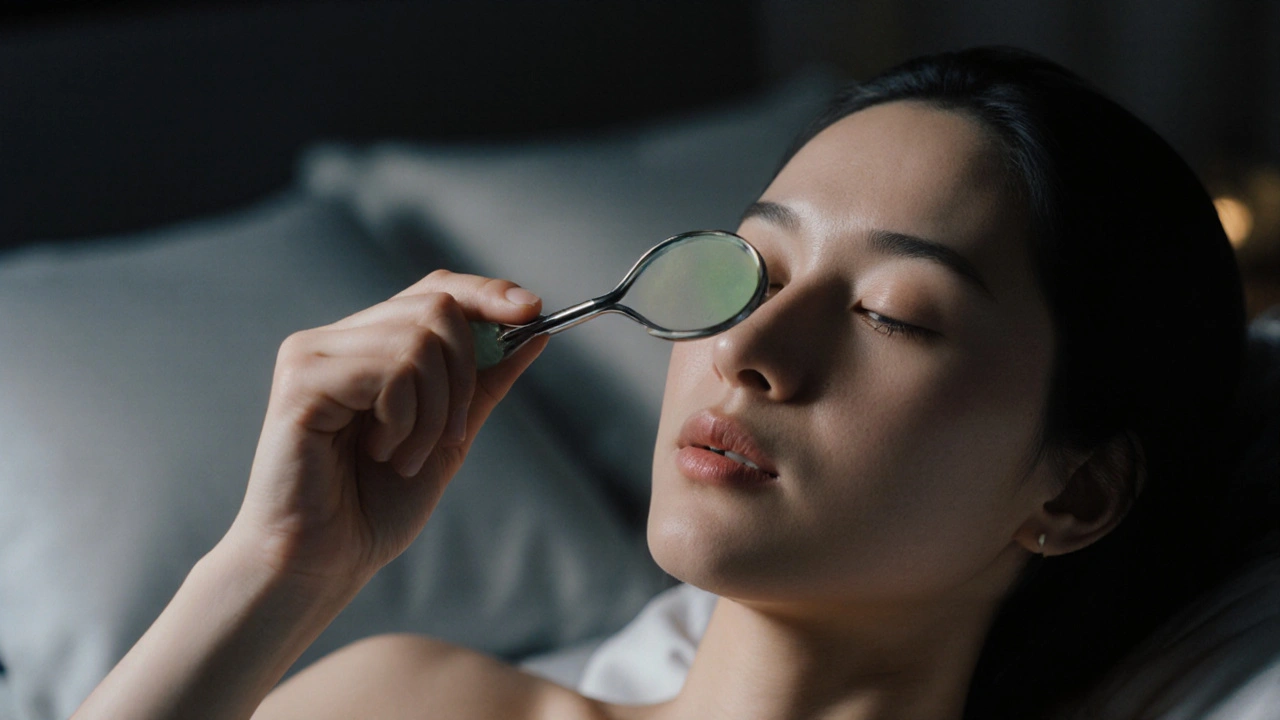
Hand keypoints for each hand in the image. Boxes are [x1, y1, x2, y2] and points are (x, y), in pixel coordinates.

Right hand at [226, 270, 547, 592]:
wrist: (322, 562)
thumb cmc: (374, 506)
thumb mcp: (449, 436)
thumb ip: (484, 383)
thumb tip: (535, 331)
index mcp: (370, 347)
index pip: (435, 289)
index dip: (486, 293)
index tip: (532, 310)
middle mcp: (337, 339)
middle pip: (437, 306)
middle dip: (465, 376)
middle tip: (448, 437)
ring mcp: (313, 353)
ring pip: (419, 340)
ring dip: (434, 412)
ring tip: (404, 457)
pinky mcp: (302, 379)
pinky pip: (390, 371)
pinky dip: (405, 421)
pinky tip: (380, 453)